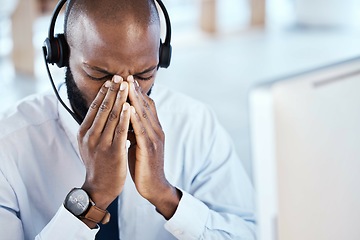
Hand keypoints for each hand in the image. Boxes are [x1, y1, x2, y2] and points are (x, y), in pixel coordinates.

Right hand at [77, 75, 129, 209]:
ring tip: (126, 85)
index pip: (94, 107)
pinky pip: (120, 131)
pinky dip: (125, 117)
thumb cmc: (98, 163)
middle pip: (102, 108)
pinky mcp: (113, 151)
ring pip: (111, 116)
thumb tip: (100, 109)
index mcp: (84, 132)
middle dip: (112, 90)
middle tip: (120, 76)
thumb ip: (95, 127)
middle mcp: (90, 136)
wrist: (100, 187)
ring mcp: (101, 144)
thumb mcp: (91, 143)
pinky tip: (130, 106)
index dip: (104, 92)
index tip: (112, 79)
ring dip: (120, 98)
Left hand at [127, 76, 180, 218]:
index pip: (147, 106)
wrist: (154, 186)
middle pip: (146, 106)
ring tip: (127, 85)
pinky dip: (135, 119)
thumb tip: (124, 118)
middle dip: (135, 90)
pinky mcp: (149, 150)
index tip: (127, 79)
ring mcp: (154, 140)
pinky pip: (141, 131)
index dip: (138, 92)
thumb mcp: (139, 144)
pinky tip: (129, 109)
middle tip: (126, 75)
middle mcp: (156, 131)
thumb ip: (135, 130)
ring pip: (144, 115)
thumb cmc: (144, 164)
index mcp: (154, 130)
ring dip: (135, 99)